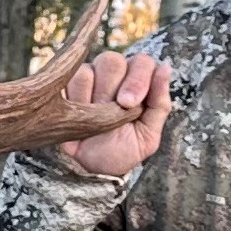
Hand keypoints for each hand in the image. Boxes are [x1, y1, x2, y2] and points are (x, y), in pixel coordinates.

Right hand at [53, 50, 174, 180]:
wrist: (92, 169)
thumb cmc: (124, 150)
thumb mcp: (148, 134)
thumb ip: (159, 103)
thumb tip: (165, 68)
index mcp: (138, 80)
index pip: (142, 63)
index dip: (136, 80)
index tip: (129, 104)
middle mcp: (114, 72)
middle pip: (112, 60)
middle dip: (110, 89)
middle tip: (109, 114)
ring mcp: (89, 76)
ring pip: (88, 71)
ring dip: (90, 100)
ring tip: (93, 121)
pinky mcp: (66, 84)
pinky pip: (67, 81)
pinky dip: (73, 101)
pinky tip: (78, 117)